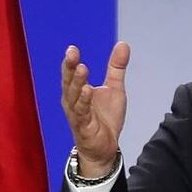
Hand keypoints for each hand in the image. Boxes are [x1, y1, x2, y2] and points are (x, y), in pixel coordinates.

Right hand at [61, 41, 130, 176]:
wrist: (106, 148)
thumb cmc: (104, 118)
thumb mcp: (114, 89)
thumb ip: (116, 68)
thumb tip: (122, 44)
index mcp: (77, 91)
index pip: (71, 73)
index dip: (70, 62)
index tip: (72, 48)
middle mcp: (72, 102)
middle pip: (69, 82)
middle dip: (69, 68)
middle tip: (72, 53)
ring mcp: (77, 115)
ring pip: (74, 97)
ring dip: (77, 83)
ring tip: (82, 68)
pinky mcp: (84, 127)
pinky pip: (82, 113)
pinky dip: (84, 102)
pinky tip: (88, 91)